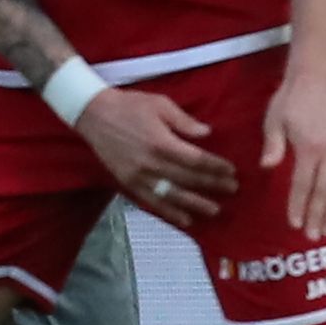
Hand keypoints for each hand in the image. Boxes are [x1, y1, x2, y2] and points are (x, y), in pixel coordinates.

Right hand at [75, 86, 237, 227]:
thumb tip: (207, 133)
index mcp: (161, 142)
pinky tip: (185, 220)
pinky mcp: (128, 182)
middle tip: (232, 189)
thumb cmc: (129, 105)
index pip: (196, 160)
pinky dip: (169, 212)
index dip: (216, 166)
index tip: (231, 170)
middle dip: (212, 185)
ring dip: (195, 204)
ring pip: (172, 195)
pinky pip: (151, 201)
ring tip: (214, 210)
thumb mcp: (160, 104)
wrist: (93, 114)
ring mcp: (138, 175)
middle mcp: (151, 163)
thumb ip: (184, 121)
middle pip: (188, 179)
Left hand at [265, 66, 325, 235]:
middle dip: (318, 216)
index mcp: (311, 147)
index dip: (298, 205)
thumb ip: (273, 145)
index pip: (303, 183)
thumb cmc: (289, 101)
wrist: (315, 81)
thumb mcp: (275, 120)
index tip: (294, 224)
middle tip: (313, 237)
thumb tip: (267, 167)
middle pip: (324, 191)